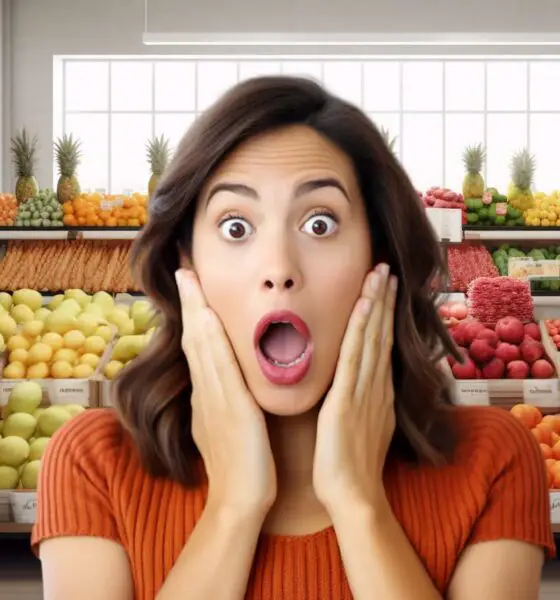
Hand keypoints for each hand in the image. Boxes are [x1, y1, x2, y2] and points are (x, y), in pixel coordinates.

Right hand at [176, 269, 276, 516]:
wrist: (240, 499)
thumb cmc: (239, 463)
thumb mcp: (224, 424)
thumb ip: (221, 400)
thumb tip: (218, 383)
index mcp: (209, 391)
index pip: (199, 344)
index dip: (194, 312)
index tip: (191, 284)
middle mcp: (206, 389)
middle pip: (194, 336)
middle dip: (189, 301)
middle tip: (183, 268)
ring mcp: (215, 397)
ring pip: (202, 345)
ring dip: (195, 309)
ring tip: (188, 278)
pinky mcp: (230, 406)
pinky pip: (218, 365)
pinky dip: (211, 338)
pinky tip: (206, 317)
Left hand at [313, 264, 396, 512]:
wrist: (352, 495)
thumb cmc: (350, 465)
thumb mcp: (360, 426)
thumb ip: (358, 402)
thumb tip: (352, 386)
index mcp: (377, 391)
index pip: (381, 344)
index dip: (383, 315)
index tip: (383, 289)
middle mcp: (376, 385)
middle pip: (381, 334)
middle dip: (384, 299)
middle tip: (387, 268)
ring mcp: (365, 390)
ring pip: (372, 337)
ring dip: (377, 303)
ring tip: (380, 273)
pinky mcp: (348, 398)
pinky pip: (355, 355)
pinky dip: (361, 327)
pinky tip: (364, 304)